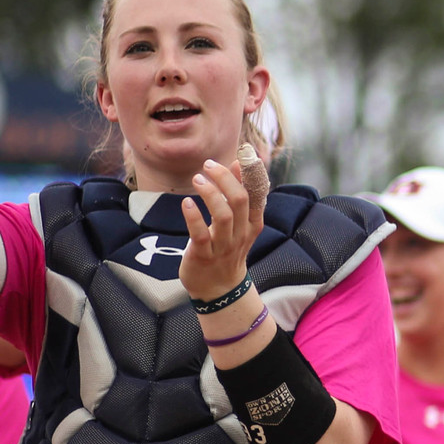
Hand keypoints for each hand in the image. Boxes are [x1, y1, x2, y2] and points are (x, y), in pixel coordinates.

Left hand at [179, 158, 265, 301]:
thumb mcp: (237, 223)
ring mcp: (224, 246)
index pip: (256, 195)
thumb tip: (238, 163)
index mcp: (252, 224)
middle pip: (240, 201)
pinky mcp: (204, 256)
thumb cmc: (226, 249)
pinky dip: (194, 216)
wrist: (219, 288)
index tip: (240, 155)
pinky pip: (201, 235)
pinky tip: (187, 203)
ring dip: (210, 194)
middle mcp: (241, 234)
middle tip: (209, 165)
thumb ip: (239, 194)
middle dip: (225, 179)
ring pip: (223, 216)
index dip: (250, 173)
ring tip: (197, 179)